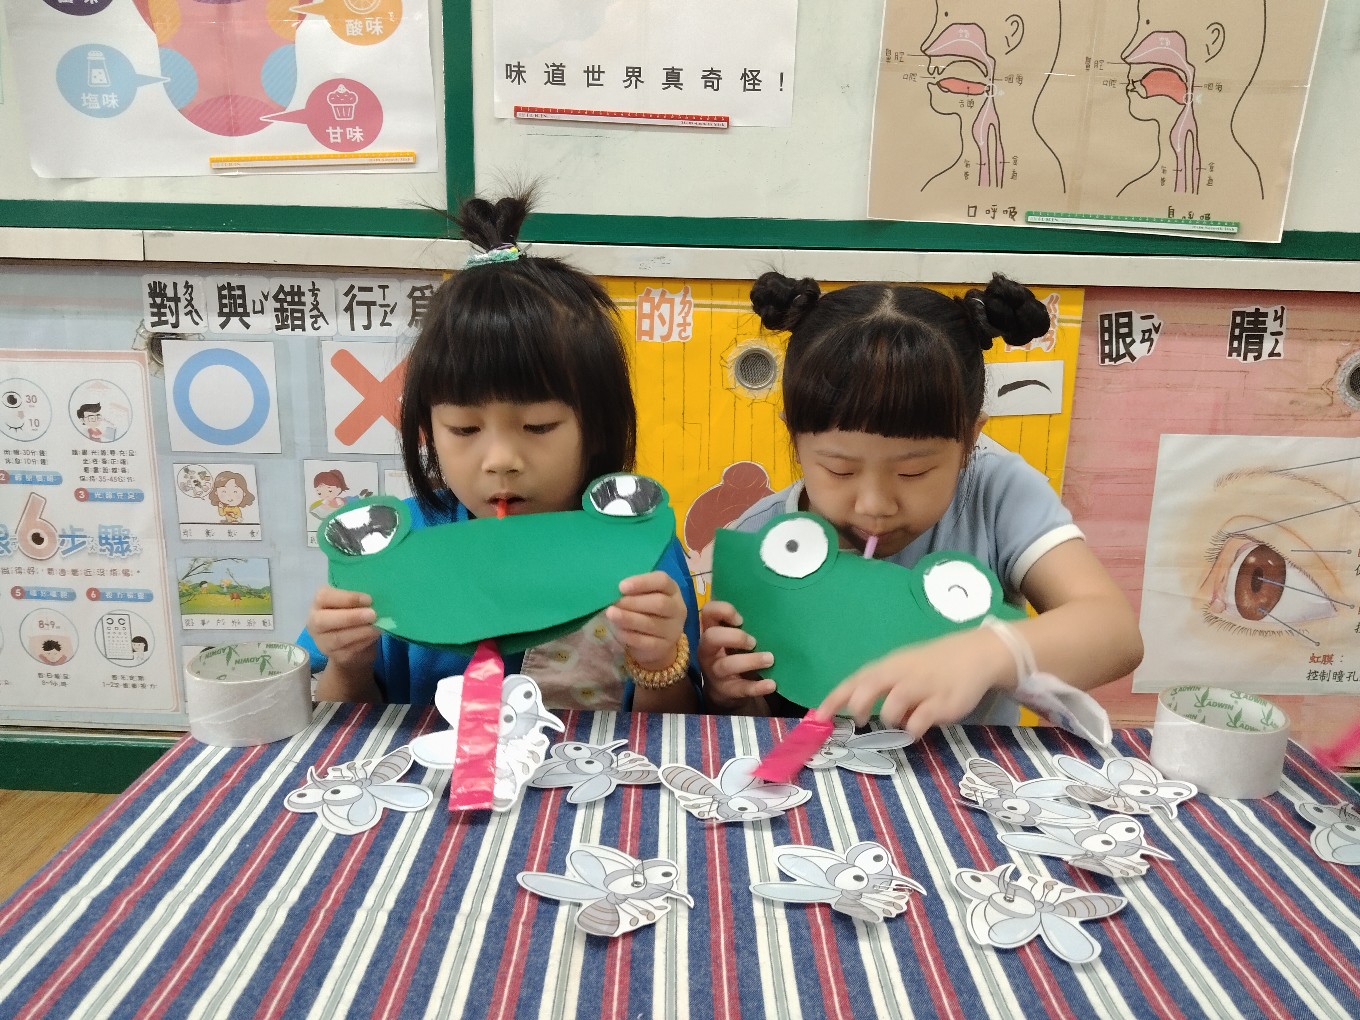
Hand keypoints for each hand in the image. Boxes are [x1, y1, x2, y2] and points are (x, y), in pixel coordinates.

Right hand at [307, 585, 379, 673]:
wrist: (354, 639)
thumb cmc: (354, 611)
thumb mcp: (355, 601)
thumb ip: (360, 599)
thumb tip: (375, 600)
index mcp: (320, 601)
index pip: (325, 597)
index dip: (347, 598)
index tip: (368, 599)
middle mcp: (315, 621)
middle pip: (324, 620)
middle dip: (351, 617)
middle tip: (373, 615)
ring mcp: (322, 641)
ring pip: (336, 639)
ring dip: (360, 632)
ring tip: (377, 627)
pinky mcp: (334, 656)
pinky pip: (348, 651)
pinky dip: (363, 643)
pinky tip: (373, 637)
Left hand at [607, 571, 685, 669]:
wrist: (655, 640)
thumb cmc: (645, 610)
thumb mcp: (643, 595)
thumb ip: (633, 590)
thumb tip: (612, 588)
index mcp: (672, 590)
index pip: (662, 581)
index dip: (642, 582)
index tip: (621, 586)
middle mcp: (677, 609)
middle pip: (660, 603)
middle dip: (634, 602)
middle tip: (615, 602)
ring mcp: (673, 629)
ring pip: (651, 623)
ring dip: (628, 618)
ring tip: (611, 614)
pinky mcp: (664, 647)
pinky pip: (646, 642)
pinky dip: (629, 636)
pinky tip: (617, 631)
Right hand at [698, 600, 775, 710]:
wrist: (724, 690)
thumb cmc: (732, 653)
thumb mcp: (731, 637)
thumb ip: (740, 624)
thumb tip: (770, 605)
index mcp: (710, 630)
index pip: (708, 611)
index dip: (723, 611)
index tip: (741, 619)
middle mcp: (707, 650)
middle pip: (712, 637)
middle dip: (735, 637)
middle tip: (754, 642)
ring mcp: (715, 671)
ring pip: (727, 665)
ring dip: (751, 661)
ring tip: (770, 659)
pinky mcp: (726, 690)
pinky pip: (741, 688)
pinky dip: (757, 686)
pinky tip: (771, 684)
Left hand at [818, 628, 1013, 737]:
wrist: (975, 655)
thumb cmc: (931, 664)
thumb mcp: (902, 668)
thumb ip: (880, 687)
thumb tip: (857, 711)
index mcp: (888, 666)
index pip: (854, 681)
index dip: (834, 699)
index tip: (817, 718)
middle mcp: (901, 674)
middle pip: (869, 687)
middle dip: (857, 706)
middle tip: (858, 721)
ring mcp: (922, 687)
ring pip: (893, 706)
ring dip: (889, 719)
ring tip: (899, 722)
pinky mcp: (943, 703)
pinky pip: (920, 720)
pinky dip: (912, 729)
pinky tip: (916, 729)